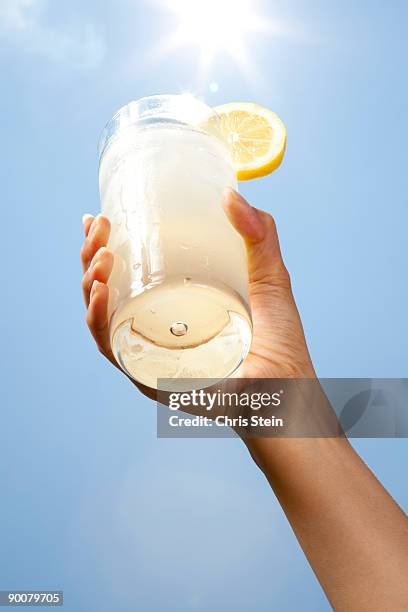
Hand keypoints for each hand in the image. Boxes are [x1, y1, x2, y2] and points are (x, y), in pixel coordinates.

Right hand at [80, 188, 314, 395]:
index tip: (100, 218)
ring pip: (101, 315)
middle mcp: (156, 328)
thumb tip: (230, 193)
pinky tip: (99, 292)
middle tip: (98, 228)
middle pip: (108, 289)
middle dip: (92, 255)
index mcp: (174, 306)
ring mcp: (150, 352)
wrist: (288, 394)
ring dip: (89, 281)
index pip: (130, 272)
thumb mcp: (270, 278)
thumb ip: (260, 235)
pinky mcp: (149, 375)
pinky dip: (98, 319)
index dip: (107, 245)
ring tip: (100, 254)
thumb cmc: (281, 347)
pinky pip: (111, 348)